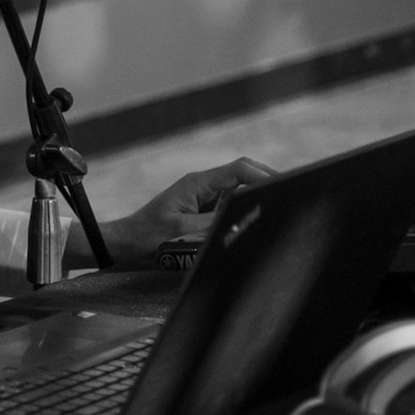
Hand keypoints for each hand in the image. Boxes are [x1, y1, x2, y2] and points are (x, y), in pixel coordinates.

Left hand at [68, 157, 276, 269]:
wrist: (125, 245)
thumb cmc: (147, 237)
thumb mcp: (183, 232)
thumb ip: (214, 224)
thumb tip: (244, 218)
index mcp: (198, 183)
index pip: (240, 169)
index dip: (264, 175)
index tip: (284, 187)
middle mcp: (203, 187)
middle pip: (244, 176)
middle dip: (265, 184)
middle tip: (288, 199)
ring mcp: (203, 199)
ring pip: (238, 192)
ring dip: (254, 200)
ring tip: (275, 211)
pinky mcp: (202, 212)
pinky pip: (229, 208)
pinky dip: (242, 213)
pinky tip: (253, 224)